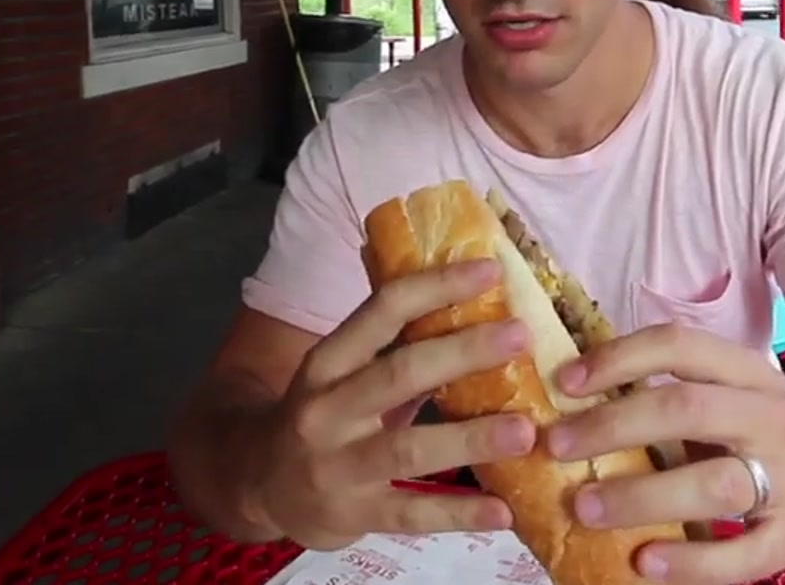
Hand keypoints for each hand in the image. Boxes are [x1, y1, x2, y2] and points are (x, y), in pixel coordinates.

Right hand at [247, 259, 538, 549]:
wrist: (257, 483)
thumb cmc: (320, 414)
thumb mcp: (338, 372)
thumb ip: (392, 343)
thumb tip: (468, 296)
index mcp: (327, 362)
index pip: (381, 311)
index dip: (436, 287)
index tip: (490, 271)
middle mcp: (326, 410)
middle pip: (399, 373)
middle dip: (463, 352)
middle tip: (521, 336)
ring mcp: (337, 467)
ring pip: (409, 449)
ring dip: (470, 439)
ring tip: (527, 431)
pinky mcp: (354, 514)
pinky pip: (412, 514)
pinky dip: (459, 514)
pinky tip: (503, 511)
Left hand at [545, 325, 784, 584]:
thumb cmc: (765, 434)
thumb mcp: (733, 395)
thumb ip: (670, 395)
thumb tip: (572, 397)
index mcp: (750, 374)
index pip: (682, 346)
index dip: (620, 358)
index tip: (565, 381)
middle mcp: (774, 418)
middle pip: (689, 409)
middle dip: (614, 426)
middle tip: (557, 446)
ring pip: (714, 483)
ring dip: (640, 497)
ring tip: (585, 508)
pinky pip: (740, 554)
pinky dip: (689, 562)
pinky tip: (642, 562)